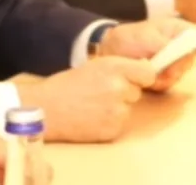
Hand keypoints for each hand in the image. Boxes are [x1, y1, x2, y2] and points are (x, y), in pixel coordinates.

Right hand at [14, 56, 151, 141]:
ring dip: (117, 107)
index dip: (141, 77)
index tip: (135, 79)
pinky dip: (109, 121)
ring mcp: (118, 111)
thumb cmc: (67, 85)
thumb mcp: (96, 66)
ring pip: (128, 108)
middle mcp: (120, 88)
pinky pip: (120, 123)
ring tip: (94, 105)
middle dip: (125, 92)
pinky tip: (92, 117)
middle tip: (102, 92)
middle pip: (137, 91)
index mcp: (115, 67)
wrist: (46, 109)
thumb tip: (144, 71)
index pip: (149, 74)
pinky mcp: (113, 130)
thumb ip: (120, 68)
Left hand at [97, 18, 195, 91]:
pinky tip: (147, 76)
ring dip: (164, 74)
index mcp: (177, 29)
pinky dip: (157, 82)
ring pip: (180, 73)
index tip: (195, 52)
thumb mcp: (145, 37)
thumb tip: (184, 52)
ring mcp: (173, 62)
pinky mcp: (165, 76)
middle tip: (163, 64)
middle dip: (176, 65)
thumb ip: (165, 45)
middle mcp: (179, 46)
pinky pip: (168, 83)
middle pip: (191, 59)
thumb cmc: (129, 38)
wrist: (111, 52)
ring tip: (148, 68)